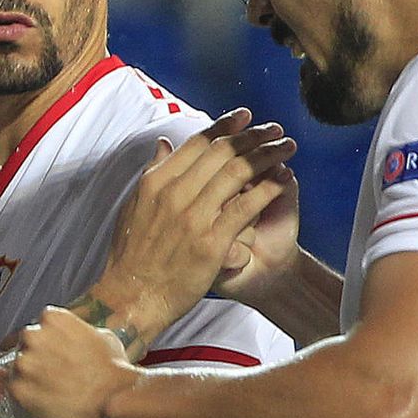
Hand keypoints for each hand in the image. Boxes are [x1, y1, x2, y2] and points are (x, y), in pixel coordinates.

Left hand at [10, 306, 137, 417]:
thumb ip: (78, 334)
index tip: (56, 357)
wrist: (114, 399)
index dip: (48, 345)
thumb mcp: (103, 337)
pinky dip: (26, 404)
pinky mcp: (18, 391)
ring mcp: (22, 364)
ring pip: (17, 372)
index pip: (40, 328)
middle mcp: (32, 336)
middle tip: (54, 378)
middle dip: (37, 361)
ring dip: (30, 382)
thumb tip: (73, 341)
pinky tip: (46, 408)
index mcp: (52, 318)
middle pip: (25, 347)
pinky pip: (14, 397)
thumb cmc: (115, 371)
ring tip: (53, 395)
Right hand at [89, 111, 295, 343]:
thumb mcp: (133, 209)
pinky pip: (246, 206)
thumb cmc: (131, 260)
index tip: (245, 117)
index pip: (197, 143)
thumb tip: (163, 144)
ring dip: (267, 154)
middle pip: (222, 152)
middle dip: (253, 135)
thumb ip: (152, 174)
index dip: (225, 126)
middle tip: (274, 129)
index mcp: (156, 183)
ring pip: (238, 172)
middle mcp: (174, 194)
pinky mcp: (210, 243)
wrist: (132, 299)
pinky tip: (284, 178)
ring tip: (286, 147)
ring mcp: (193, 218)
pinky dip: (268, 188)